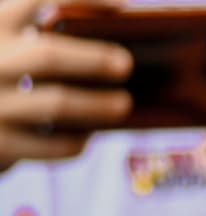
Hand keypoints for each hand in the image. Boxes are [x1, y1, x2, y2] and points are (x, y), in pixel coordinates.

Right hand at [0, 0, 129, 163]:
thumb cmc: (1, 74)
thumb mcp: (11, 44)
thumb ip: (47, 35)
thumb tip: (119, 26)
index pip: (39, 1)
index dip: (84, 1)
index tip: (122, 8)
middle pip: (47, 55)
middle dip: (93, 59)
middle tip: (125, 64)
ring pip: (56, 104)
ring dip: (97, 104)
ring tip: (123, 103)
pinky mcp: (1, 142)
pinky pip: (53, 144)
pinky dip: (78, 139)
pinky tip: (89, 134)